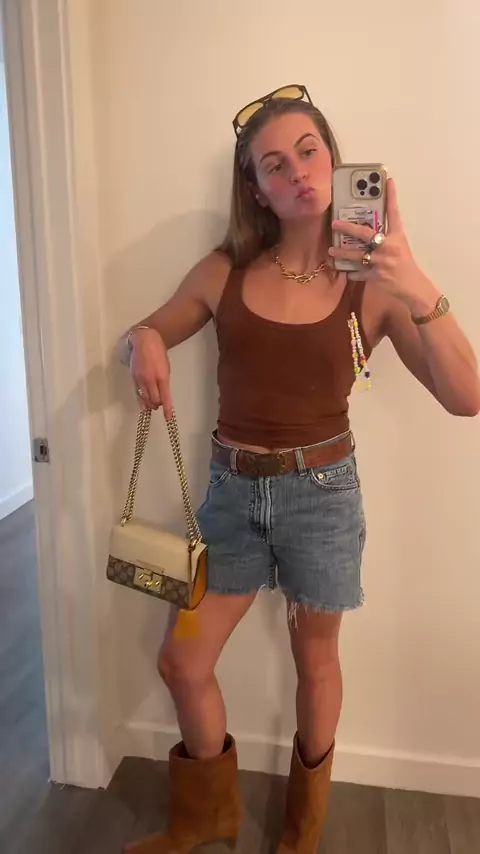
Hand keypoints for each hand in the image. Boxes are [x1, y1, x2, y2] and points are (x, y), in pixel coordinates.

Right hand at [129, 327, 173, 418]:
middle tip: (158, 406)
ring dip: (149, 403)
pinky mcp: (133, 377)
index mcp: (162, 376)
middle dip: (156, 405)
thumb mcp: (165, 368)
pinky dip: (141, 399)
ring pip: (144, 398)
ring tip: (152, 404)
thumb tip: (162, 395)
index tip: (168, 418)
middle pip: (154, 400)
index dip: (167, 409)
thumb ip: (163, 382)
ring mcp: (140, 379)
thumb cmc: (158, 354)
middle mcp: (150, 379)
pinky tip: (143, 403)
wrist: (145, 341)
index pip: (165, 397)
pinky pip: (137, 392)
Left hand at [329, 178, 438, 311]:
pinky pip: (359, 273)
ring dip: (342, 253)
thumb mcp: (400, 246)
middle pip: (365, 234)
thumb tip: (370, 231)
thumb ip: (386, 237)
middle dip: (348, 228)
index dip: (391, 196)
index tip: (388, 180)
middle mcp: (389, 246)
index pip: (394, 213)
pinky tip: (346, 272)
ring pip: (357, 256)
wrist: (412, 287)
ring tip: (331, 251)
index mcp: (397, 236)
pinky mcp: (376, 276)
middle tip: (334, 224)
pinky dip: (352, 273)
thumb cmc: (405, 265)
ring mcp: (382, 261)